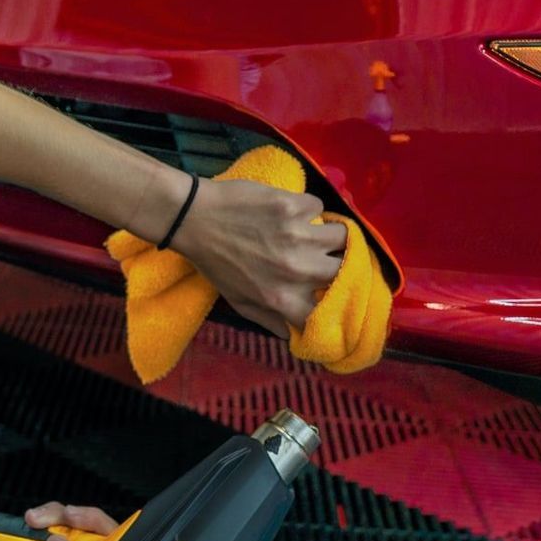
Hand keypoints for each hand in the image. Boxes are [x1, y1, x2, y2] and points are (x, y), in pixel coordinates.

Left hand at [171, 177, 346, 336]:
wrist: (194, 219)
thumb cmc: (215, 264)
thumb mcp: (239, 302)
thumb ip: (271, 321)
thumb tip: (297, 335)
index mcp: (282, 298)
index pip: (330, 312)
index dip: (337, 301)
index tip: (334, 293)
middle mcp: (295, 269)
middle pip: (346, 271)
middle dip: (339, 264)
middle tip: (329, 257)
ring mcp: (297, 235)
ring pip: (343, 235)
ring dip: (332, 234)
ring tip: (317, 232)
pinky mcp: (292, 206)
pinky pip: (318, 207)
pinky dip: (308, 209)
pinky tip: (291, 212)